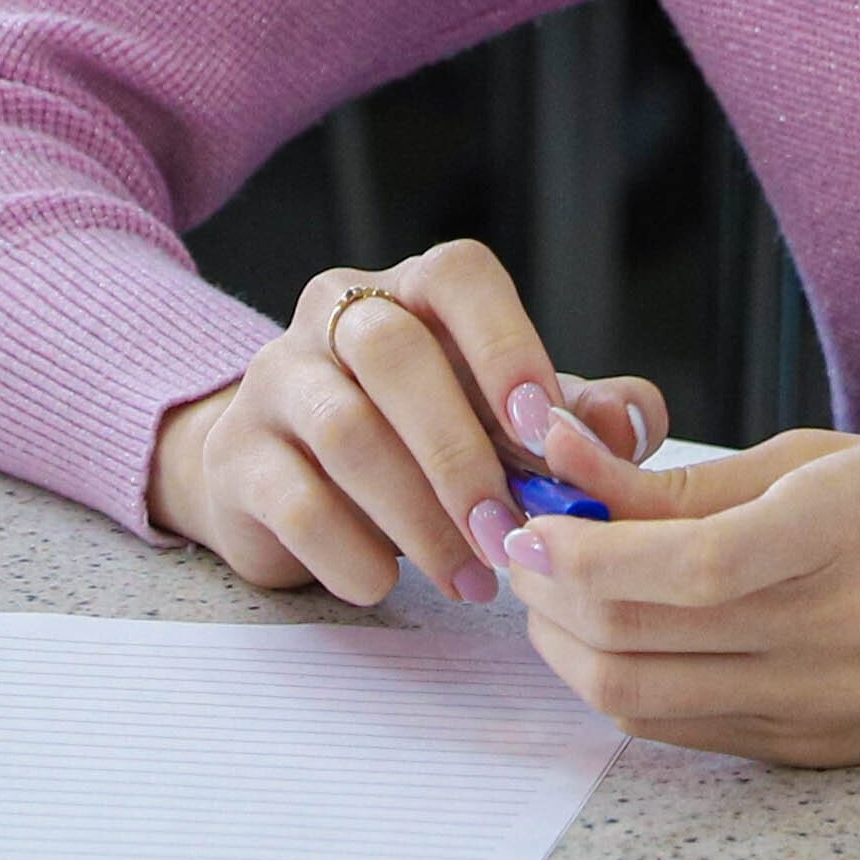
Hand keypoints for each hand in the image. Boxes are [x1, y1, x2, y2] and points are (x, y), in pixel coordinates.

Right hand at [146, 243, 669, 612]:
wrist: (282, 483)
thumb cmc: (419, 440)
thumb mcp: (504, 421)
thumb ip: (577, 415)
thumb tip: (621, 426)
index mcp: (414, 290)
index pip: (458, 276)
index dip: (506, 345)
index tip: (544, 429)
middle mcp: (336, 316)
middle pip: (392, 352)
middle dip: (462, 453)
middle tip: (509, 534)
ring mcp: (276, 381)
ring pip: (345, 430)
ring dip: (419, 516)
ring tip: (469, 578)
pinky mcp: (238, 458)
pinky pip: (292, 501)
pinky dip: (350, 550)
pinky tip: (386, 583)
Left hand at [496, 412, 859, 767]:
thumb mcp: (822, 457)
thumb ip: (685, 481)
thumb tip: (566, 464)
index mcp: (840, 532)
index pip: (674, 568)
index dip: (575, 552)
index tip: (527, 520)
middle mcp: (833, 632)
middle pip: (637, 642)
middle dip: (549, 599)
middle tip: (524, 552)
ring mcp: (823, 706)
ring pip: (641, 701)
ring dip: (570, 651)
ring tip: (558, 599)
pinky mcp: (814, 752)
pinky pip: (684, 729)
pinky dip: (628, 685)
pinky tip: (621, 639)